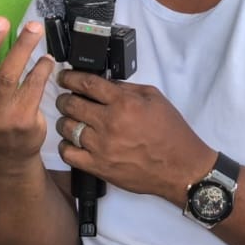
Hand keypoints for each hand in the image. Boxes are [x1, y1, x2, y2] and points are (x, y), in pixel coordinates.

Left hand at [54, 70, 215, 204]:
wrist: (180, 167)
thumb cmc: (171, 133)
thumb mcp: (154, 98)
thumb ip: (127, 89)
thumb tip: (104, 84)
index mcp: (124, 103)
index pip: (87, 83)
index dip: (70, 77)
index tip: (64, 77)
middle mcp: (109, 123)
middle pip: (72, 104)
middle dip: (64, 99)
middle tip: (65, 99)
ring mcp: (102, 147)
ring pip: (67, 128)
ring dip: (65, 121)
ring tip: (70, 120)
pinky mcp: (99, 167)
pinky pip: (69, 154)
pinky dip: (65, 145)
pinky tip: (71, 142)